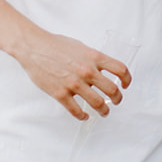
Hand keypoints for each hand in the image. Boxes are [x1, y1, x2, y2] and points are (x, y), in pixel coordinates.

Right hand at [16, 29, 131, 120]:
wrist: (34, 47)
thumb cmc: (56, 45)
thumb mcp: (81, 47)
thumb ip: (92, 59)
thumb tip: (101, 69)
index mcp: (94, 57)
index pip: (120, 69)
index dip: (127, 79)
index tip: (125, 85)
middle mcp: (87, 71)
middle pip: (112, 90)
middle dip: (118, 99)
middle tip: (116, 101)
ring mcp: (74, 84)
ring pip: (98, 104)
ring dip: (104, 110)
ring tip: (104, 112)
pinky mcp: (60, 94)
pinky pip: (76, 111)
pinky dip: (83, 116)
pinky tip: (84, 115)